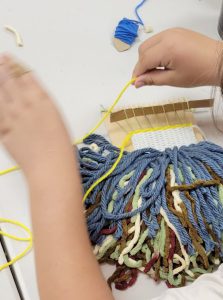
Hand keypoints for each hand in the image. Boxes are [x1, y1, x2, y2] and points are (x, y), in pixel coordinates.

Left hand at [0, 54, 73, 176]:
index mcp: (43, 101)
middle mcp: (26, 104)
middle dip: (5, 69)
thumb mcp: (58, 121)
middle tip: (1, 60)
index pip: (27, 78)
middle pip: (11, 81)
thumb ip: (43, 107)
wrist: (50, 166)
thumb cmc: (62, 147)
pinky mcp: (3, 130)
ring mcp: (12, 117)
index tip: (11, 60)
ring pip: (1, 93)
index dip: (17, 67)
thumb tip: (33, 99)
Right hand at [132, 28, 222, 87]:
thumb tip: (136, 82)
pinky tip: (166, 61)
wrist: (221, 63)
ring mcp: (173, 31)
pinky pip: (160, 40)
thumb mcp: (173, 79)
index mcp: (166, 48)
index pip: (143, 60)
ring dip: (149, 57)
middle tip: (149, 78)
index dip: (138, 72)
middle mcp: (167, 35)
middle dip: (142, 64)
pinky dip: (158, 50)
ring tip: (159, 70)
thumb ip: (152, 79)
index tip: (136, 83)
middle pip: (144, 49)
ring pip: (151, 43)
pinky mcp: (178, 31)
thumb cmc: (198, 73)